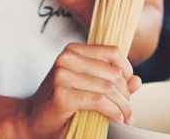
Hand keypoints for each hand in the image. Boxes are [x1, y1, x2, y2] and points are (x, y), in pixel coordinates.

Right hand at [5, 42, 137, 138]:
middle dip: (126, 94)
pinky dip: (113, 111)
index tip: (129, 88)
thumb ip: (112, 82)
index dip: (127, 70)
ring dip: (123, 106)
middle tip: (128, 110)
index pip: (112, 52)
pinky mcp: (62, 95)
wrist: (32, 120)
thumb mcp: (88, 87)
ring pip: (108, 87)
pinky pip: (98, 101)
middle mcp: (66, 58)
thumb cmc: (62, 104)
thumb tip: (137, 80)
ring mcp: (62, 75)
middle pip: (113, 72)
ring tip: (126, 117)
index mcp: (73, 50)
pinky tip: (116, 118)